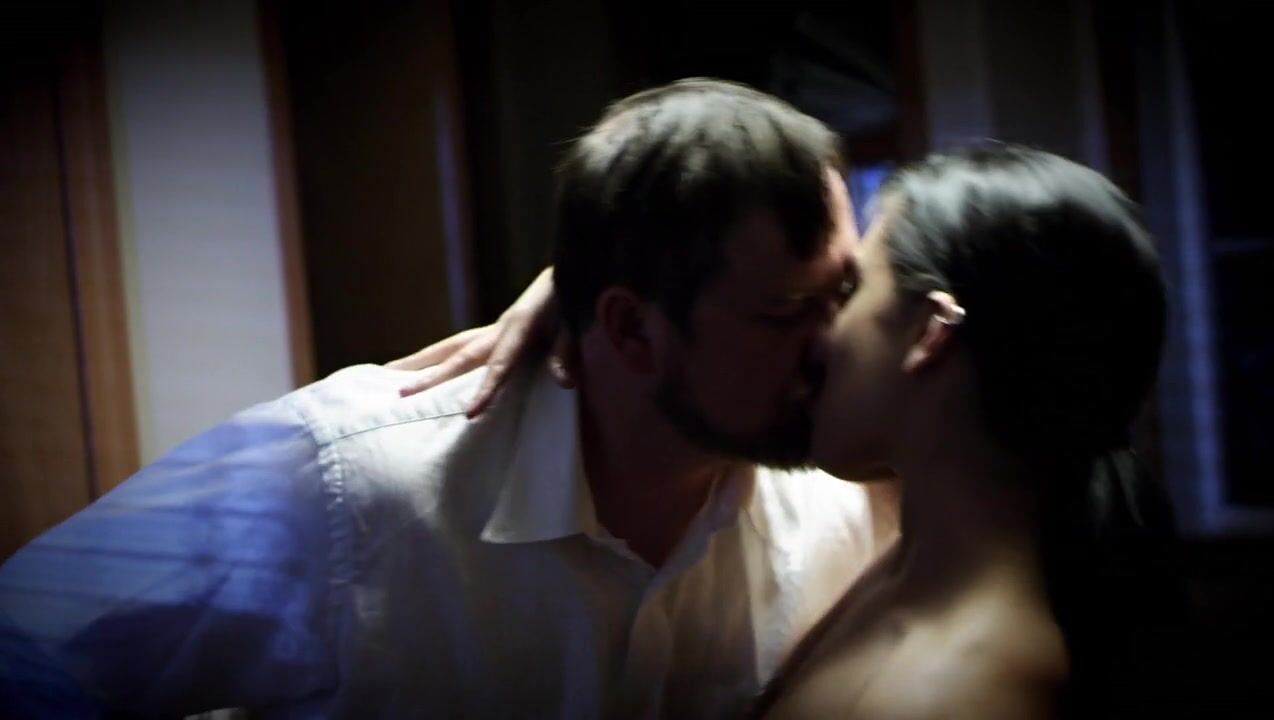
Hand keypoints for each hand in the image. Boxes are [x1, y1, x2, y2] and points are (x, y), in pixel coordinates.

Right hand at [386, 268, 573, 416]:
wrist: (564, 275)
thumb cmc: (569, 303)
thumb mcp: (575, 325)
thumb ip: (567, 353)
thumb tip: (564, 382)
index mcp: (518, 329)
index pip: (500, 366)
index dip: (485, 390)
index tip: (469, 413)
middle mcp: (496, 329)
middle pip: (458, 355)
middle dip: (430, 376)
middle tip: (400, 393)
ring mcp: (489, 330)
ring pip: (447, 347)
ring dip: (418, 361)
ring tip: (387, 374)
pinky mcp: (488, 333)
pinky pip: (454, 347)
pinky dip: (432, 357)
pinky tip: (416, 368)